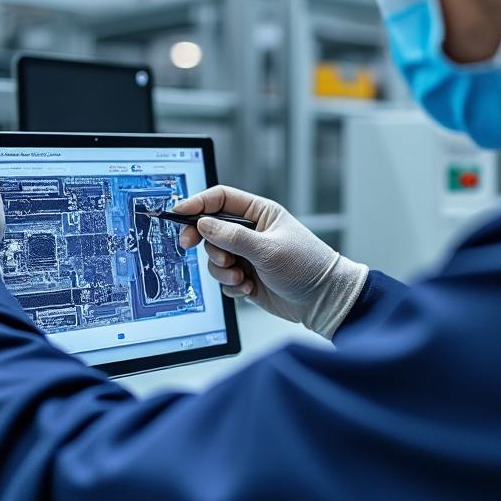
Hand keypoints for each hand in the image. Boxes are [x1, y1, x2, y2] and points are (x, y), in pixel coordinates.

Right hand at [173, 186, 367, 338]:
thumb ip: (233, 238)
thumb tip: (204, 225)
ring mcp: (247, 255)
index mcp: (260, 213)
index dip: (197, 203)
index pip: (221, 199)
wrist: (322, 301)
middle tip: (190, 246)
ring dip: (222, 270)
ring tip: (241, 278)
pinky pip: (223, 278)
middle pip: (211, 229)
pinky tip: (249, 289)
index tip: (178, 213)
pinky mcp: (246, 276)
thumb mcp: (268, 249)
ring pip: (214, 257)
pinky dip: (232, 286)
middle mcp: (251, 232)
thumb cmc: (307, 267)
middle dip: (206, 243)